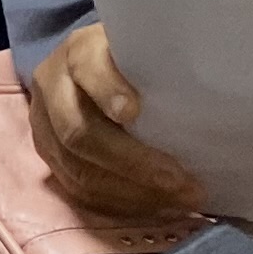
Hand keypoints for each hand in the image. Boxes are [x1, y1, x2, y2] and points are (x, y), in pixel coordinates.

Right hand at [28, 22, 203, 216]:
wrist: (96, 71)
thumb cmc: (139, 62)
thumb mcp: (148, 51)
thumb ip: (162, 68)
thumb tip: (209, 102)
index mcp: (79, 50)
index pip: (86, 68)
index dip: (107, 90)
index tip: (134, 113)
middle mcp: (52, 85)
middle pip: (77, 131)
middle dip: (131, 161)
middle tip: (180, 180)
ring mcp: (43, 125)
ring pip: (76, 168)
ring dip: (130, 191)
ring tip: (177, 199)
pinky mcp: (47, 155)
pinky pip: (77, 189)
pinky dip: (117, 202)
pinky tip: (153, 203)